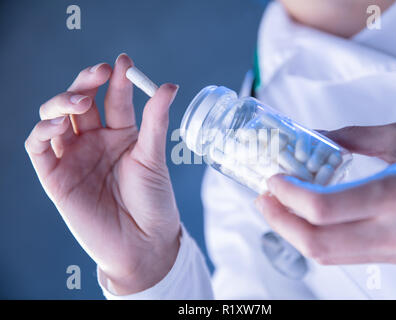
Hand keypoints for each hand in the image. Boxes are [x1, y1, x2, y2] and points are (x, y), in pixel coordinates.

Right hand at [25, 54, 179, 293]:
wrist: (143, 242)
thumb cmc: (153, 201)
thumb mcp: (154, 157)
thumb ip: (155, 121)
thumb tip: (168, 85)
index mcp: (120, 134)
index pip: (114, 98)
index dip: (117, 79)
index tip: (124, 62)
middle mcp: (94, 140)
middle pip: (81, 100)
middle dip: (86, 82)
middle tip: (100, 72)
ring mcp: (73, 156)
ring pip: (55, 117)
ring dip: (63, 102)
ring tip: (81, 101)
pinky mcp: (55, 175)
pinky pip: (38, 146)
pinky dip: (43, 130)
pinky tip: (59, 123)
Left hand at [255, 123, 395, 264]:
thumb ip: (351, 137)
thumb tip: (313, 136)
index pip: (321, 208)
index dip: (287, 196)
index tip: (273, 179)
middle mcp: (394, 232)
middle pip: (316, 241)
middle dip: (279, 220)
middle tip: (263, 197)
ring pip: (326, 254)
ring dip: (293, 232)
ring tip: (277, 207)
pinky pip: (343, 255)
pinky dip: (315, 238)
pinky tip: (305, 219)